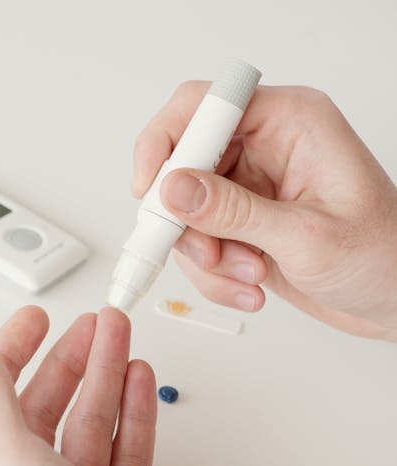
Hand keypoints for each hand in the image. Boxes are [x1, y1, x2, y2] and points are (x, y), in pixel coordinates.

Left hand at [0, 306, 158, 465]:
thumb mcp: (7, 459)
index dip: (11, 349)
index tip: (34, 318)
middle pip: (47, 403)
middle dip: (70, 355)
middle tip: (92, 321)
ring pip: (92, 422)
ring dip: (107, 372)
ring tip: (121, 334)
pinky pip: (129, 451)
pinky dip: (136, 411)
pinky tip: (139, 380)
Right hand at [133, 83, 396, 340]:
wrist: (395, 301)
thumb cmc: (384, 259)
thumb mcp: (308, 237)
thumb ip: (235, 212)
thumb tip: (173, 190)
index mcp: (291, 122)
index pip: (203, 105)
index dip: (167, 141)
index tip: (152, 190)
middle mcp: (264, 145)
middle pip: (181, 162)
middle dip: (186, 218)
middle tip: (207, 251)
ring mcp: (247, 184)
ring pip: (180, 208)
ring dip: (204, 252)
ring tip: (248, 273)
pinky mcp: (237, 219)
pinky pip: (193, 239)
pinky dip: (210, 271)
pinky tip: (248, 284)